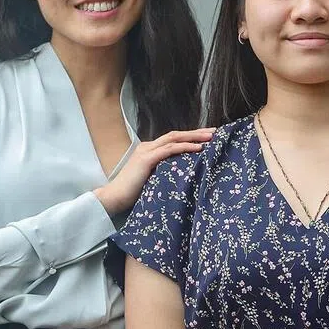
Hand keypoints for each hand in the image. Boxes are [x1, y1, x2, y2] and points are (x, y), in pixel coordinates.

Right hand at [95, 128, 215, 215]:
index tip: (206, 138)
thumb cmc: (132, 193)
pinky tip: (198, 148)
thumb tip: (182, 175)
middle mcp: (148, 146)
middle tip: (214, 132)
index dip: (190, 137)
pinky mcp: (146, 158)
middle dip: (196, 132)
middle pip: (176, 135)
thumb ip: (163, 172)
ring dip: (194, 137)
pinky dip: (185, 147)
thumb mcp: (152, 179)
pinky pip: (170, 149)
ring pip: (174, 138)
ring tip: (210, 137)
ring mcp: (147, 151)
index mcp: (149, 150)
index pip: (173, 140)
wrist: (114, 197)